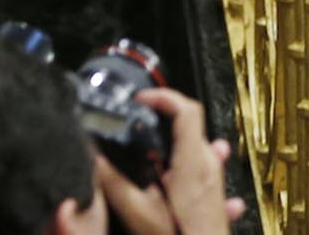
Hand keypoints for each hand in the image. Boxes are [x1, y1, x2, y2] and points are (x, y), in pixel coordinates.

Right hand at [94, 87, 246, 233]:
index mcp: (192, 161)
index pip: (187, 110)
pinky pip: (201, 163)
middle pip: (191, 124)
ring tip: (152, 149)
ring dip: (174, 140)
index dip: (164, 97)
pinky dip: (183, 159)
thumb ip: (114, 183)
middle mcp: (209, 164)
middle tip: (140, 122)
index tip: (142, 99)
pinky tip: (169, 174)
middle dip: (164, 119)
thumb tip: (94, 159)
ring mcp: (215, 177)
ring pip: (196, 144)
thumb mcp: (138, 212)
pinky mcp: (214, 190)